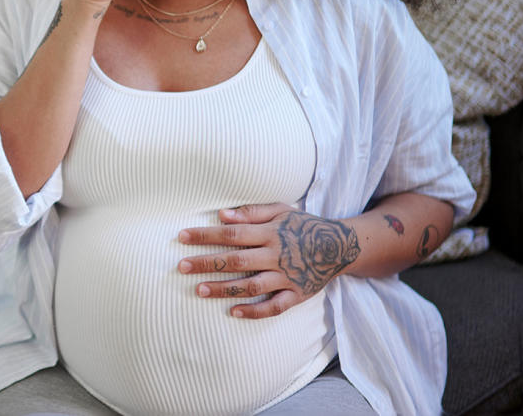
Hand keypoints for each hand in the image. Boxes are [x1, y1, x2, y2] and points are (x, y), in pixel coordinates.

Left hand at [176, 204, 360, 318]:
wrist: (340, 246)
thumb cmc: (303, 225)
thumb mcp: (280, 210)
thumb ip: (251, 212)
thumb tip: (222, 214)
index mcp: (269, 233)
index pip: (232, 233)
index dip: (206, 235)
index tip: (182, 236)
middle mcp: (276, 255)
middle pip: (236, 260)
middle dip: (207, 263)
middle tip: (182, 266)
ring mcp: (286, 277)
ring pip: (251, 286)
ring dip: (224, 289)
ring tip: (199, 290)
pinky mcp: (296, 294)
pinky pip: (274, 307)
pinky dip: (255, 311)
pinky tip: (233, 312)